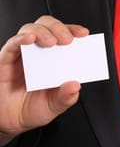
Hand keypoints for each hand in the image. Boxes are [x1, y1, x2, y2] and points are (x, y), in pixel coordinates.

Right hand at [0, 15, 88, 143]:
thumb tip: (75, 85)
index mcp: (56, 58)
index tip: (84, 34)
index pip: (65, 35)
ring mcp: (23, 52)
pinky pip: (13, 43)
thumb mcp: (55, 106)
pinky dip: (21, 39)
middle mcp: (40, 51)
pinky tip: (29, 39)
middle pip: (48, 26)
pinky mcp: (7, 57)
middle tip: (67, 40)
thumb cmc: (33, 108)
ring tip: (51, 42)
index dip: (74, 30)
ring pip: (31, 29)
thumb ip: (66, 97)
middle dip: (59, 28)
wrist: (11, 120)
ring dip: (42, 31)